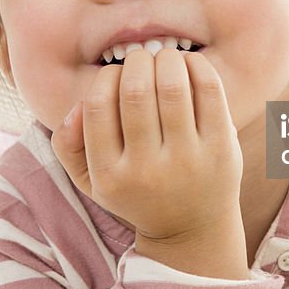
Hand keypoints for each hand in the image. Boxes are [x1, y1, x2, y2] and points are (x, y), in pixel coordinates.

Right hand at [51, 48, 243, 245]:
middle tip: (142, 59)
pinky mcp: (221, 149)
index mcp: (109, 176)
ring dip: (166, 59)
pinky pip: (209, 91)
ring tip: (164, 59)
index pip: (97, 105)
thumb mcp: (90, 180)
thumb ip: (67, 143)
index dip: (106, 76)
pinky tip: (189, 64)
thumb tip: (76, 106)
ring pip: (172, 86)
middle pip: (135, 90)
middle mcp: (147, 171)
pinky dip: (197, 66)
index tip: (117, 75)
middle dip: (138, 60)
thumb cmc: (136, 192)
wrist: (192, 230)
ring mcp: (187, 160)